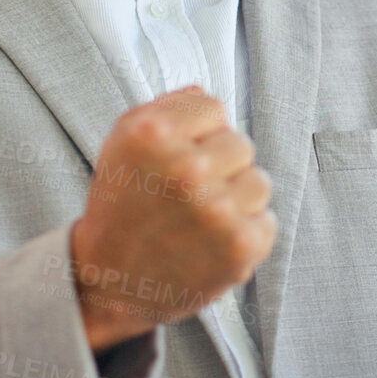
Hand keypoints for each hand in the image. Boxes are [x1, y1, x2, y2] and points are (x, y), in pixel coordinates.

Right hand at [70, 86, 275, 351]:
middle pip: (240, 144)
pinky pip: (266, 221)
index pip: (213, 108)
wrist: (109, 282)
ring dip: (235, 199)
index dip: (196, 134)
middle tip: (185, 195)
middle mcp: (186, 169)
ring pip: (259, 182)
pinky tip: (211, 244)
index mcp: (152, 134)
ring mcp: (217, 210)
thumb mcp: (122, 143)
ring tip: (200, 220)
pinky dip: (244, 233)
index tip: (174, 159)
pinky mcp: (240, 247)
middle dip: (218, 166)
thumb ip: (166, 107)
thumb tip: (205, 94)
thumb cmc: (121, 206)